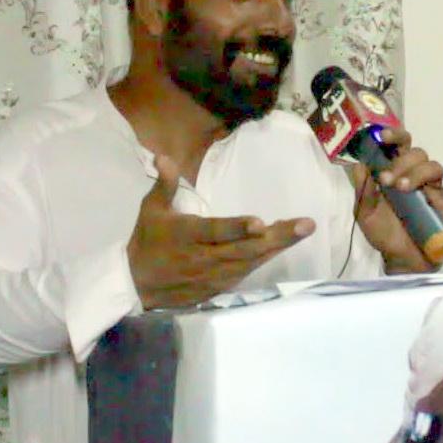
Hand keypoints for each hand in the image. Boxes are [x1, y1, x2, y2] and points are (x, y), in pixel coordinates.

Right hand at [128, 155, 316, 308]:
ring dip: (278, 247)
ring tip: (302, 230)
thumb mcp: (151, 210)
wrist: (137, 286)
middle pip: (244, 248)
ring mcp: (214, 275)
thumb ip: (164, 184)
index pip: (216, 231)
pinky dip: (265, 259)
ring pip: (251, 261)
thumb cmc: (147, 242)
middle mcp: (204, 257)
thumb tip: (163, 155)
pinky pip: (247, 272)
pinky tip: (283, 246)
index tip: (260, 222)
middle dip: (278, 236)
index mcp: (187, 235)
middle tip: (306, 225)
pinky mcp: (219, 287)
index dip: (238, 228)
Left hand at [352, 128, 442, 272]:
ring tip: (403, 189)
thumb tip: (360, 166)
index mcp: (394, 172)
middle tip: (387, 181)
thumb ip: (362, 191)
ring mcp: (431, 189)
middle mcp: (414, 175)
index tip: (383, 137)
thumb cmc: (382, 233)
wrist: (400, 259)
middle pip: (416, 153)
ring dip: (418, 173)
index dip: (393, 136)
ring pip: (432, 167)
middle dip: (401, 163)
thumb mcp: (364, 214)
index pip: (397, 146)